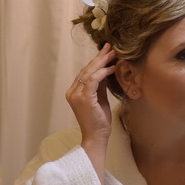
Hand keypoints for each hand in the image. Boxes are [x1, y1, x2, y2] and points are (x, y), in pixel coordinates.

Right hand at [65, 44, 116, 181]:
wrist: (96, 137)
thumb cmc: (98, 121)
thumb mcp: (99, 99)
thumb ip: (100, 86)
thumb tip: (106, 70)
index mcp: (74, 92)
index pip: (84, 72)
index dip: (95, 61)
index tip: (106, 51)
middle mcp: (72, 92)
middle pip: (86, 70)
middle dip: (99, 57)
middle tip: (110, 47)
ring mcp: (76, 95)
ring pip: (89, 72)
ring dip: (102, 61)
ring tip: (113, 54)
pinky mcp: (84, 98)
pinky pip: (93, 80)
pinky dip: (103, 72)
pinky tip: (112, 68)